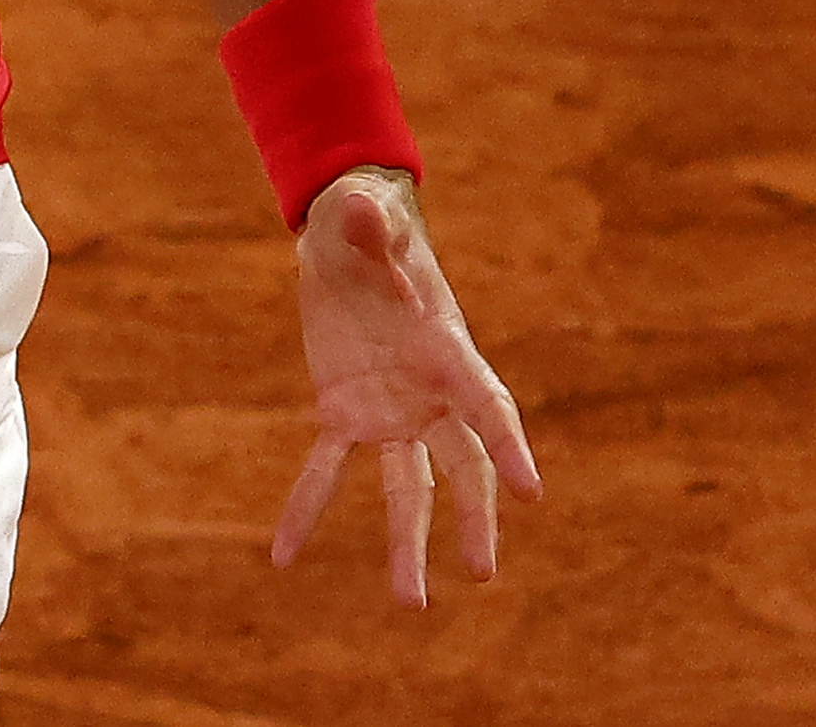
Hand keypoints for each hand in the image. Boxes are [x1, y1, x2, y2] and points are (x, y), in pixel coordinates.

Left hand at [270, 168, 540, 606]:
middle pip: (462, 465)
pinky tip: (282, 557)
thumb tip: (363, 211)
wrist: (347, 233)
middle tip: (483, 570)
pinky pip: (326, 471)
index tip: (533, 491)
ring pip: (407, 488)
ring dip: (406, 543)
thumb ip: (370, 219)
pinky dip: (305, 510)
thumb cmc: (368, 217)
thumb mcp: (366, 212)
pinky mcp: (344, 412)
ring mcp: (390, 410)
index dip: (509, 444)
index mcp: (447, 348)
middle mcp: (428, 392)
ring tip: (410, 603)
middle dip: (474, 517)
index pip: (487, 403)